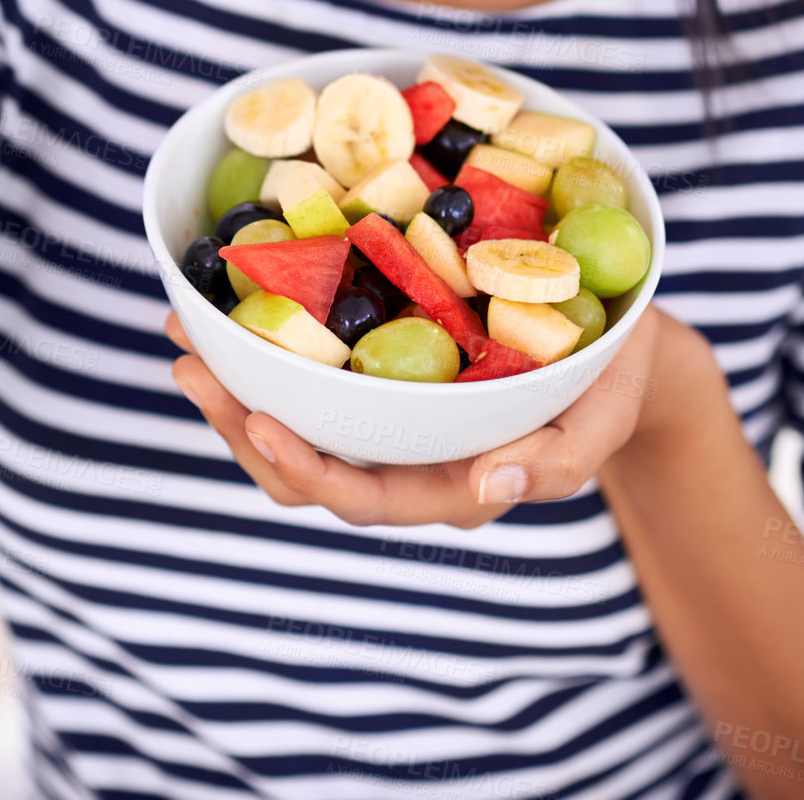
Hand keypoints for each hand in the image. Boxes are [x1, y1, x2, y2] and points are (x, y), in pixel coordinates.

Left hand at [166, 305, 715, 528]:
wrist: (620, 343)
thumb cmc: (612, 382)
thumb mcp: (605, 416)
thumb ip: (560, 460)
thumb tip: (493, 484)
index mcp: (454, 482)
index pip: (363, 496)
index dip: (303, 466)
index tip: (254, 414)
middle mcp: (410, 459)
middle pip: (306, 467)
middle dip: (238, 422)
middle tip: (187, 362)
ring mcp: (393, 418)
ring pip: (298, 425)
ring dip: (235, 384)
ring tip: (184, 331)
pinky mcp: (386, 374)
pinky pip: (316, 377)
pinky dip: (268, 348)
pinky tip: (229, 307)